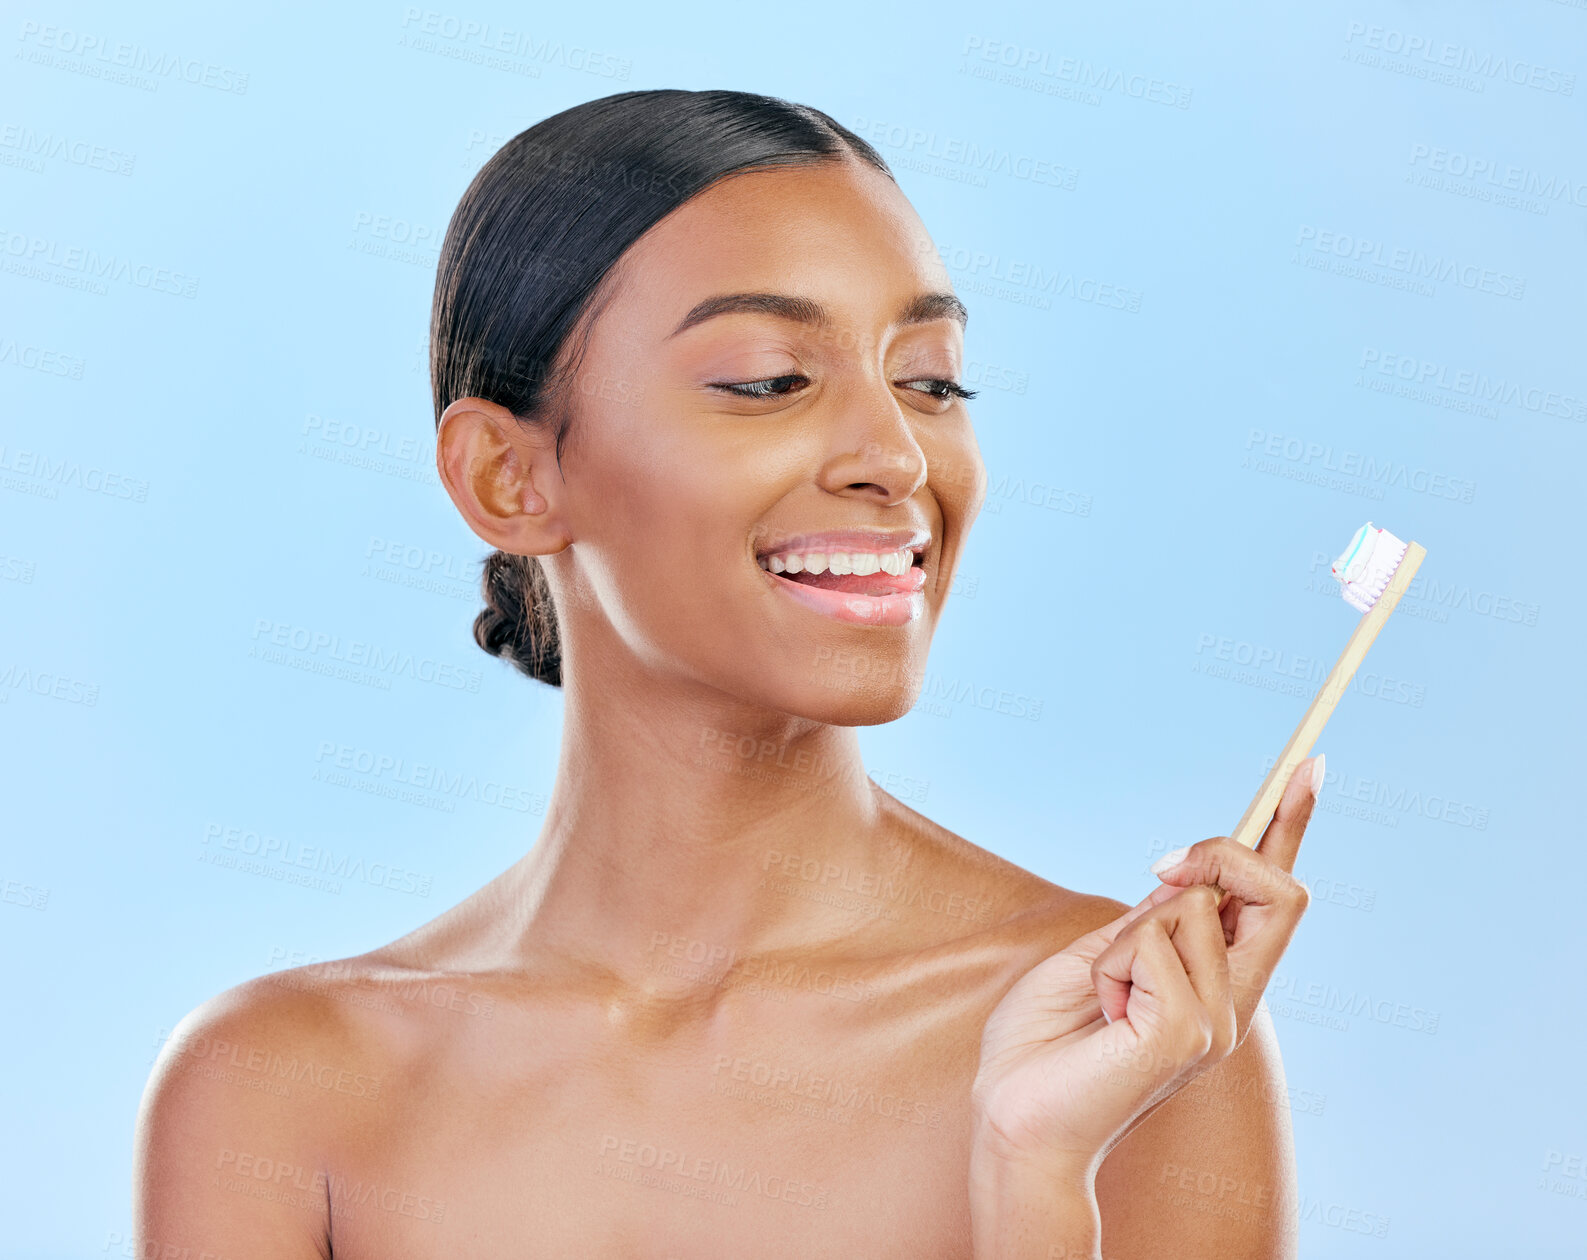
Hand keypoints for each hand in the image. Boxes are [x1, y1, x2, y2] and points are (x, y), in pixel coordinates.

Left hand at [969, 754, 1321, 1178]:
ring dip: (1125, 934)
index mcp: (1218, 982)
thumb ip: (1152, 921)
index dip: (1291, 827)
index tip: (1310, 764)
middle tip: (1155, 868)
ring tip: (1102, 993)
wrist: (1013, 1119)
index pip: (1273, 897)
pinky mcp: (1186, 1034)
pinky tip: (1100, 1012)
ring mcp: (1219, 1021)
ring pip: (1190, 906)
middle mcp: (1234, 1001)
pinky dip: (1109, 963)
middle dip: (1220, 854)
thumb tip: (1189, 874)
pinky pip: (1149, 943)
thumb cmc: (1045, 1044)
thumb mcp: (1099, 956)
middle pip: (1279, 890)